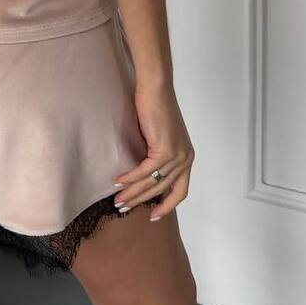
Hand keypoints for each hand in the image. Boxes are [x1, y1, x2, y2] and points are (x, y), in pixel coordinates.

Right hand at [112, 82, 193, 220]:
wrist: (156, 88)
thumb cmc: (155, 107)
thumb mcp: (160, 137)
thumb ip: (157, 155)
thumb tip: (144, 175)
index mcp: (187, 158)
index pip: (180, 191)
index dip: (167, 206)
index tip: (152, 216)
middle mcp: (185, 160)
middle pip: (162, 190)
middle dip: (141, 201)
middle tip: (123, 208)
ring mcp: (177, 156)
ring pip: (152, 183)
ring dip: (132, 193)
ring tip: (117, 200)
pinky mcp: (164, 150)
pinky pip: (145, 171)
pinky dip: (130, 178)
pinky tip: (117, 181)